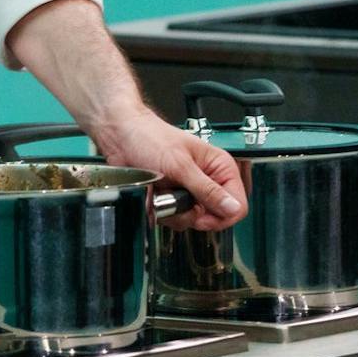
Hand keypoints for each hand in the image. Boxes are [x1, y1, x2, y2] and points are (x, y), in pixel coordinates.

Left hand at [94, 109, 246, 230]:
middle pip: (214, 217)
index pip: (237, 205)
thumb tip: (232, 208)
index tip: (200, 215)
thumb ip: (207, 189)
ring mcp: (190, 190)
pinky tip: (152, 194)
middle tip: (174, 198)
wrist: (120, 136)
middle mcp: (208, 180)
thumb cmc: (148, 138)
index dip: (220, 216)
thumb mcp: (180, 166)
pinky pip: (174, 217)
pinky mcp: (173, 197)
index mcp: (220, 167)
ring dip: (172, 211)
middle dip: (191, 214)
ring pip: (191, 220)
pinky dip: (160, 210)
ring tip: (160, 192)